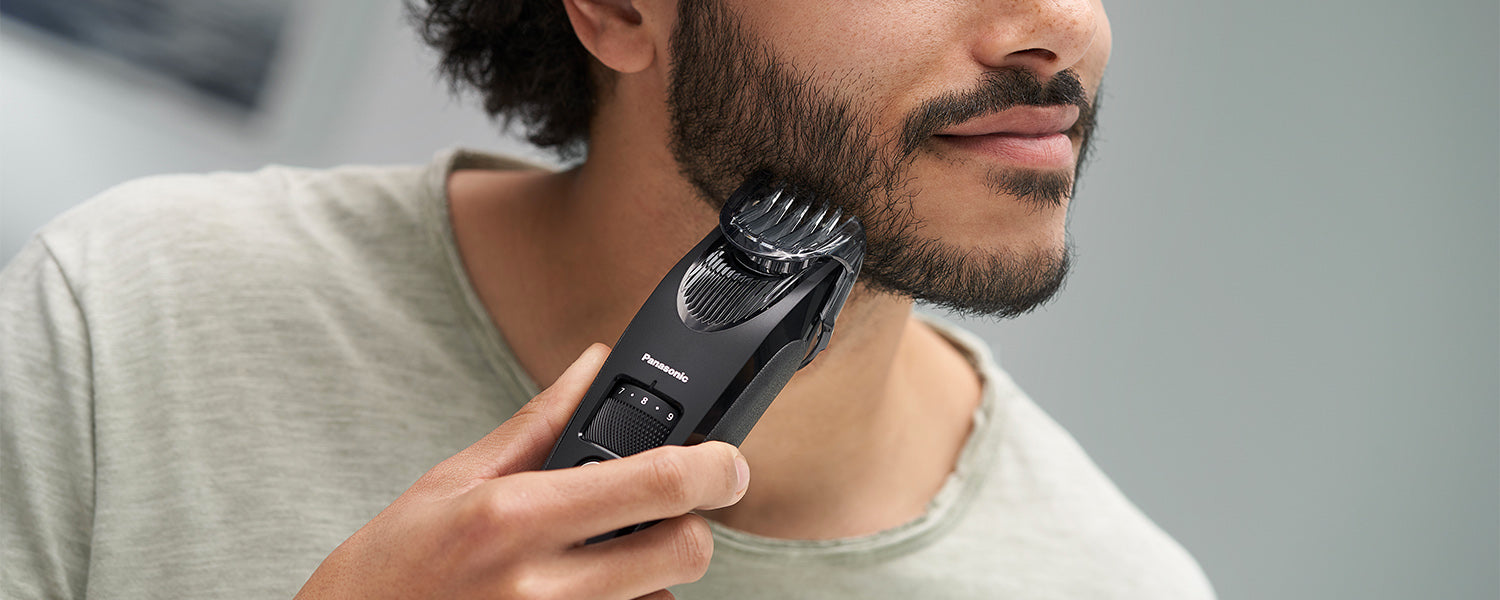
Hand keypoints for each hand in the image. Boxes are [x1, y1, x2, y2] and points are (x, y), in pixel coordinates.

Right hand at [295, 344, 749, 599]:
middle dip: (691, 525)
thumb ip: (539, 424)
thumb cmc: (390, 568)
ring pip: (665, 599)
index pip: (658, 482)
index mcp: (516, 517)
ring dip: (651, 575)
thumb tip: (593, 365)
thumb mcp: (455, 481)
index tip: (728, 462)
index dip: (715, 467)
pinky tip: (580, 597)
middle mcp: (542, 587)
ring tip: (593, 564)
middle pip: (686, 550)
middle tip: (663, 513)